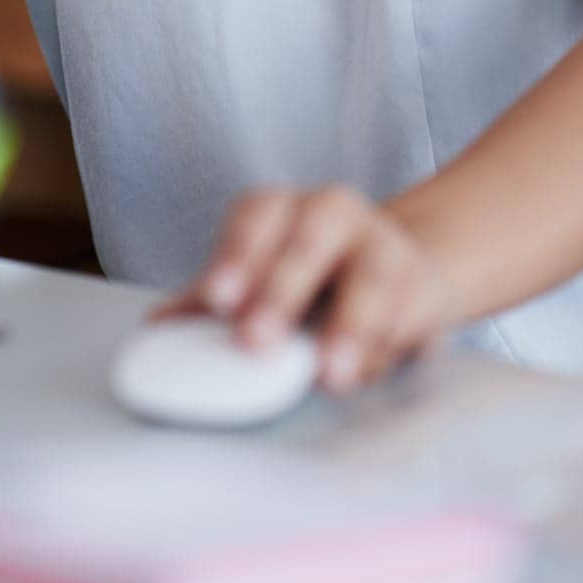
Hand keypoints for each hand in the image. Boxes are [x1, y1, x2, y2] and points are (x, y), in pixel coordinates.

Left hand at [145, 185, 458, 393]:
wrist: (398, 268)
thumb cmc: (310, 277)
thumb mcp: (260, 277)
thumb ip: (216, 300)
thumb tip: (157, 332)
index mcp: (283, 208)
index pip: (256, 217)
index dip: (237, 256)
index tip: (217, 300)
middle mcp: (334, 213)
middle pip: (309, 241)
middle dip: (282, 292)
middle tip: (256, 341)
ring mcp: (384, 244)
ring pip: (369, 278)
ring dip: (350, 327)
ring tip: (330, 374)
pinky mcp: (425, 285)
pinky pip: (410, 315)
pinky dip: (389, 348)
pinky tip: (368, 374)